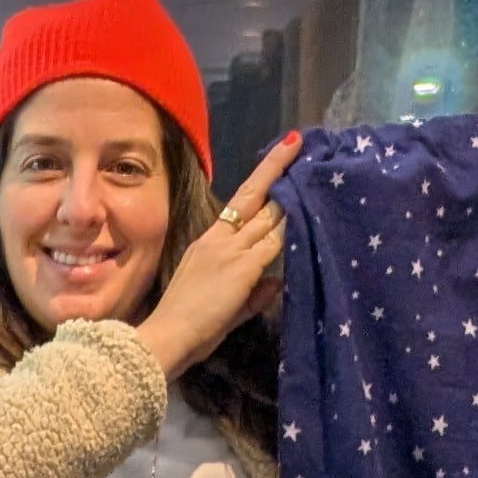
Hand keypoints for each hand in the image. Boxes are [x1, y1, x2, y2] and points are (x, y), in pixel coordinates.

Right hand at [138, 132, 299, 377]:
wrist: (166, 335)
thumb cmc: (186, 327)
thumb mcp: (224, 306)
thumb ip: (253, 294)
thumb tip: (276, 284)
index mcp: (209, 244)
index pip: (238, 206)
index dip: (259, 182)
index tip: (275, 159)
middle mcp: (220, 239)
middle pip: (253, 198)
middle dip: (275, 169)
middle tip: (295, 142)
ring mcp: (232, 250)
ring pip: (268, 216)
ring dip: (290, 194)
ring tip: (310, 167)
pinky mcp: (243, 266)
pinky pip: (274, 243)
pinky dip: (292, 227)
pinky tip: (309, 209)